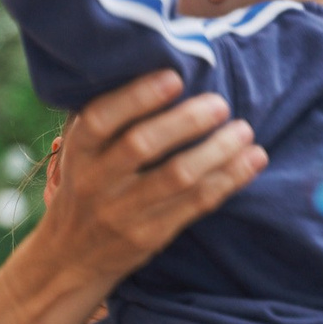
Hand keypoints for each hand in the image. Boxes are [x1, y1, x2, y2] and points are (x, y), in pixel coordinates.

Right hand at [42, 70, 267, 285]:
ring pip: (177, 176)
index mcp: (77, 152)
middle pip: (141, 146)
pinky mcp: (151, 235)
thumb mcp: (82, 153)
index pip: (100, 119)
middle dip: (186, 121)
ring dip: (218, 150)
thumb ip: (110, 120)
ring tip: (244, 131)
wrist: (70, 255)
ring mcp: (123, 212)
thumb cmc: (87, 186)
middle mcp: (95, 181)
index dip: (137, 97)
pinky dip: (229, 179)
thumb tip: (163, 67)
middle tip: (220, 104)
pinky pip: (196, 204)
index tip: (174, 78)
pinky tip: (252, 160)